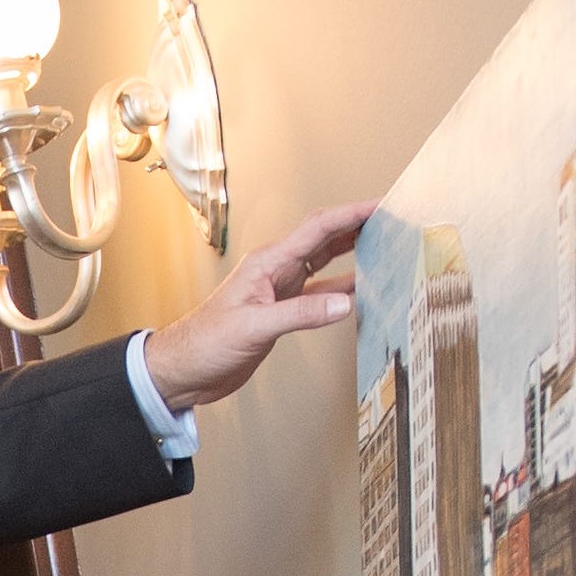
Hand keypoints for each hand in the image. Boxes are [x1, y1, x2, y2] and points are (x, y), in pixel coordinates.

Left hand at [141, 201, 372, 412]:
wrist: (184, 370)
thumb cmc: (205, 343)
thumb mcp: (254, 327)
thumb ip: (299, 315)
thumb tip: (344, 304)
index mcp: (268, 263)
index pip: (317, 229)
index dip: (350, 215)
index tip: (379, 205)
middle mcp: (276, 271)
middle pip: (324, 239)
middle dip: (357, 226)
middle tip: (391, 219)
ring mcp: (280, 290)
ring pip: (324, 264)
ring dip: (353, 254)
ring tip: (384, 246)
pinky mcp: (281, 313)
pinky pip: (319, 294)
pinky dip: (341, 290)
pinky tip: (361, 289)